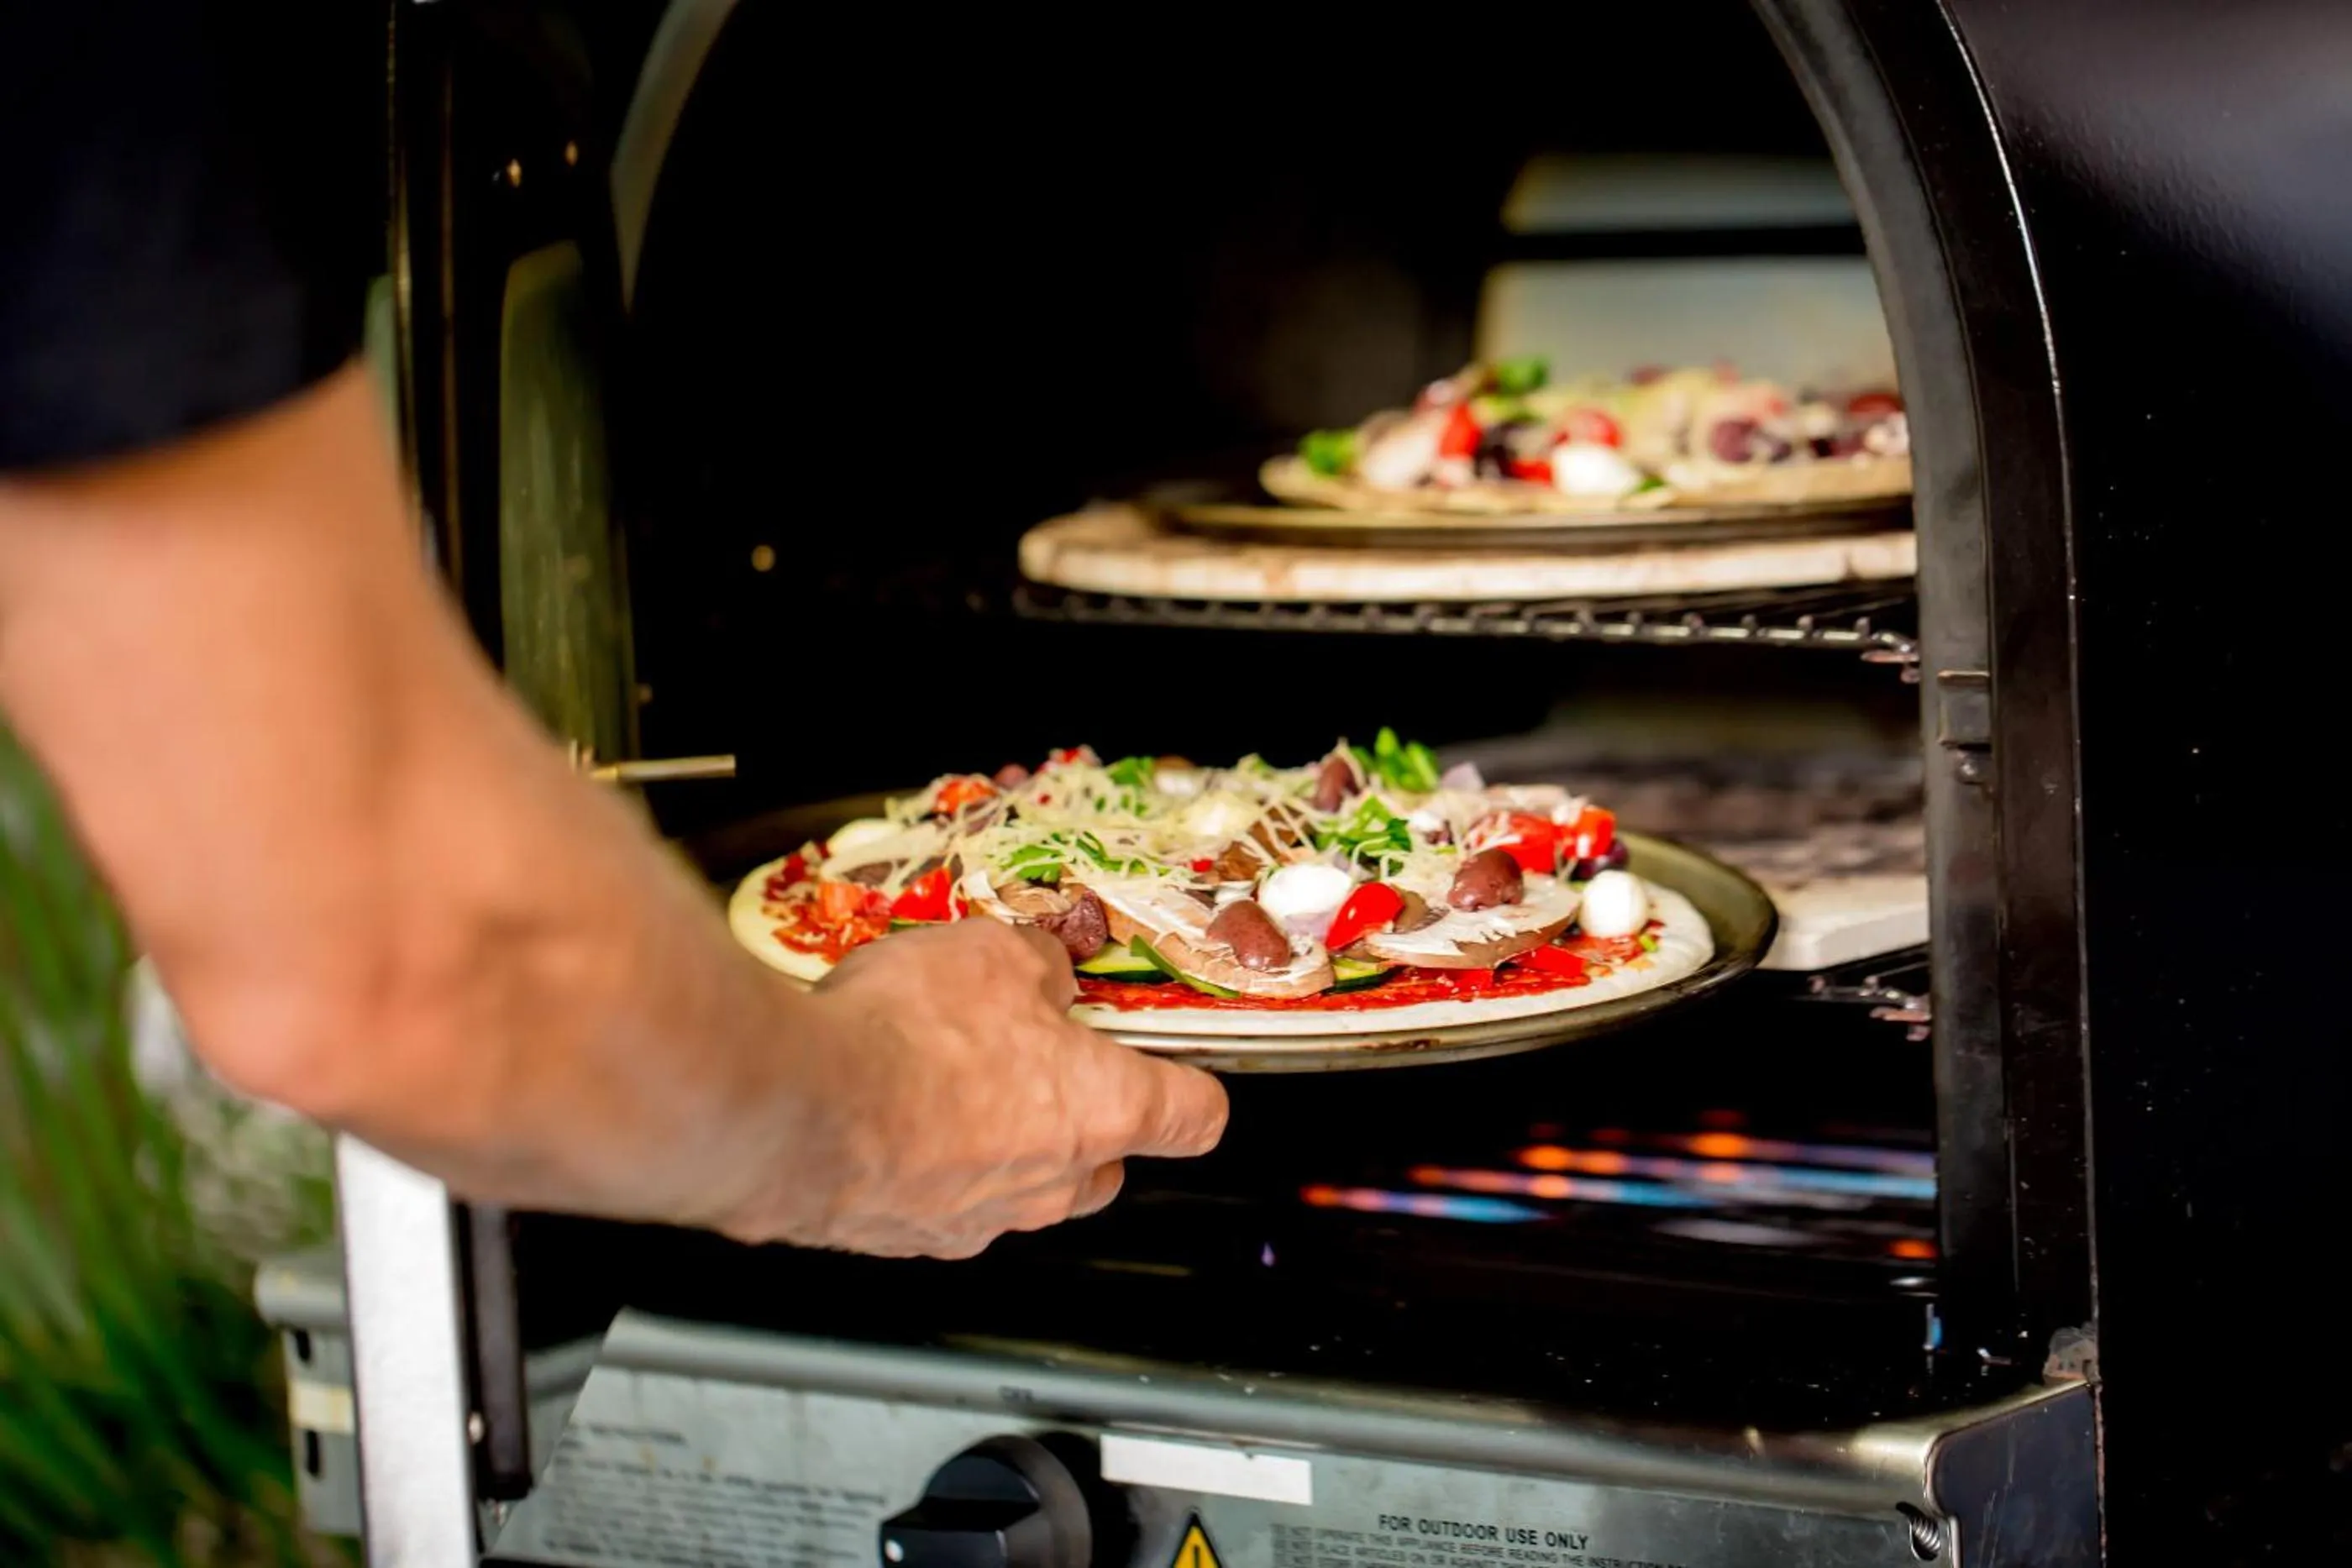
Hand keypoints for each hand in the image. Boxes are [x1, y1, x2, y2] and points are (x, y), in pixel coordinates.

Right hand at [725, 919, 1227, 1257]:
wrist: (796, 1111)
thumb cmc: (907, 1037)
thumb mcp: (994, 954)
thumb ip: (1039, 967)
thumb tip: (1046, 973)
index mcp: (1102, 1107)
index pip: (1194, 1117)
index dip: (1192, 1089)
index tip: (1181, 1071)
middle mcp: (1055, 1180)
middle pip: (1106, 1162)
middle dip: (1083, 1114)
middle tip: (1035, 1055)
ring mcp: (983, 1220)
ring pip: (1023, 1185)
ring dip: (999, 1138)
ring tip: (942, 1074)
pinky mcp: (912, 1238)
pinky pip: (945, 1199)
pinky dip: (929, 1161)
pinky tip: (888, 1108)